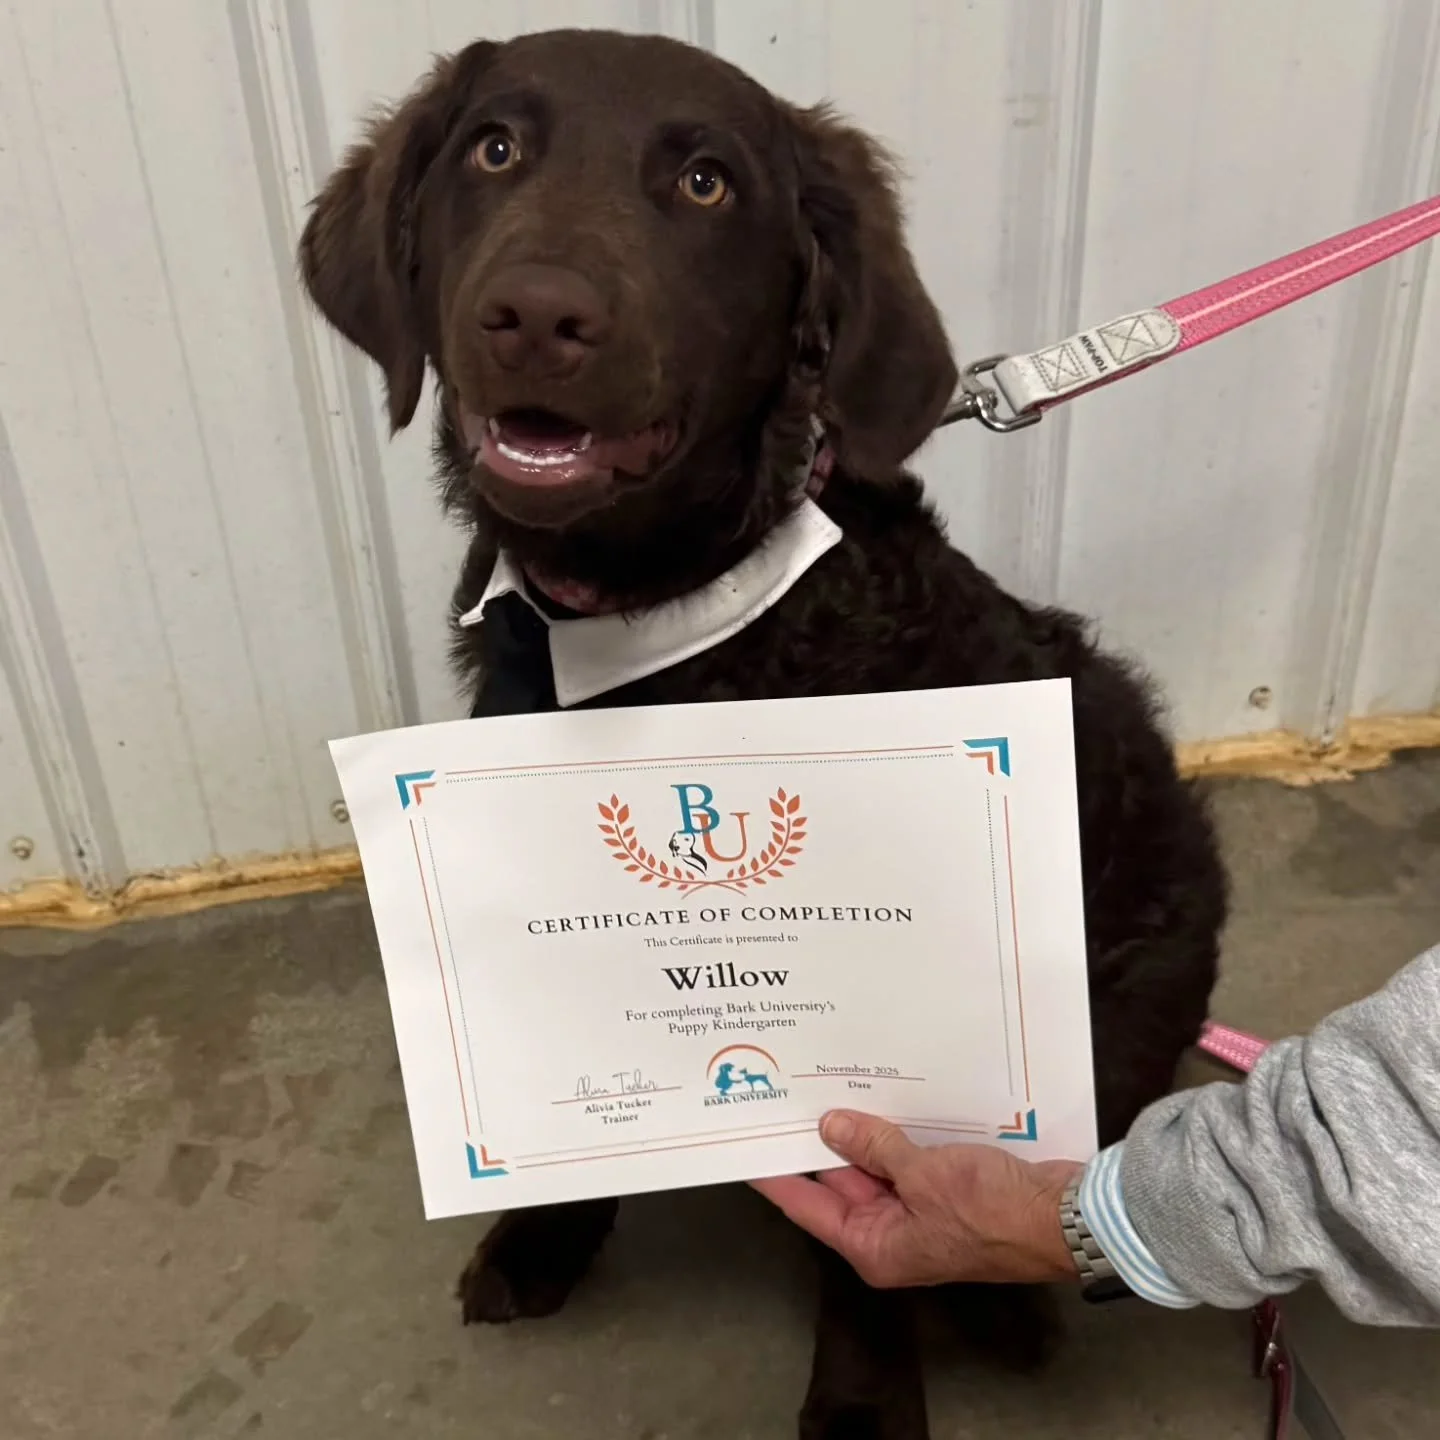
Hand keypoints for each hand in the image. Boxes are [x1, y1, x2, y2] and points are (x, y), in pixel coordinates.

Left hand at [752, 1110, 1083, 1288]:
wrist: (1062, 1216)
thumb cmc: (991, 1210)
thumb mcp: (923, 1174)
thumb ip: (873, 1148)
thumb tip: (831, 1126)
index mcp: (873, 1246)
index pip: (806, 1207)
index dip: (774, 1175)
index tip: (743, 1145)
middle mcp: (889, 1234)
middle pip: (837, 1184)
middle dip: (816, 1142)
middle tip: (783, 1097)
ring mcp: (917, 1213)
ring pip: (872, 1167)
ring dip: (857, 1132)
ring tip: (823, 1085)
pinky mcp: (943, 1193)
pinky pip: (904, 1160)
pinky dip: (892, 1134)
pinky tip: (880, 1096)